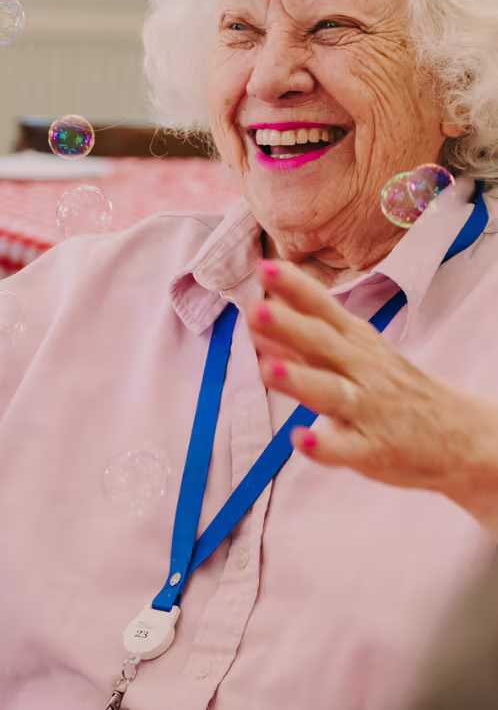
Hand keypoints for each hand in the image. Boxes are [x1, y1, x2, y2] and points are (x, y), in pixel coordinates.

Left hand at [248, 258, 497, 527]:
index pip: (322, 308)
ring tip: (268, 369)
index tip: (264, 267)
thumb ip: (304, 336)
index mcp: (355, 341)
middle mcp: (361, 369)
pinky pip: (347, 448)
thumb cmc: (393, 386)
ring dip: (299, 380)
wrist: (461, 436)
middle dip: (288, 326)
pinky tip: (300, 439)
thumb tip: (255, 316)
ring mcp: (368, 409)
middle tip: (255, 310)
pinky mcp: (373, 449)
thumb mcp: (356, 352)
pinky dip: (324, 446)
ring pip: (331, 392)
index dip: (294, 288)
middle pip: (322, 344)